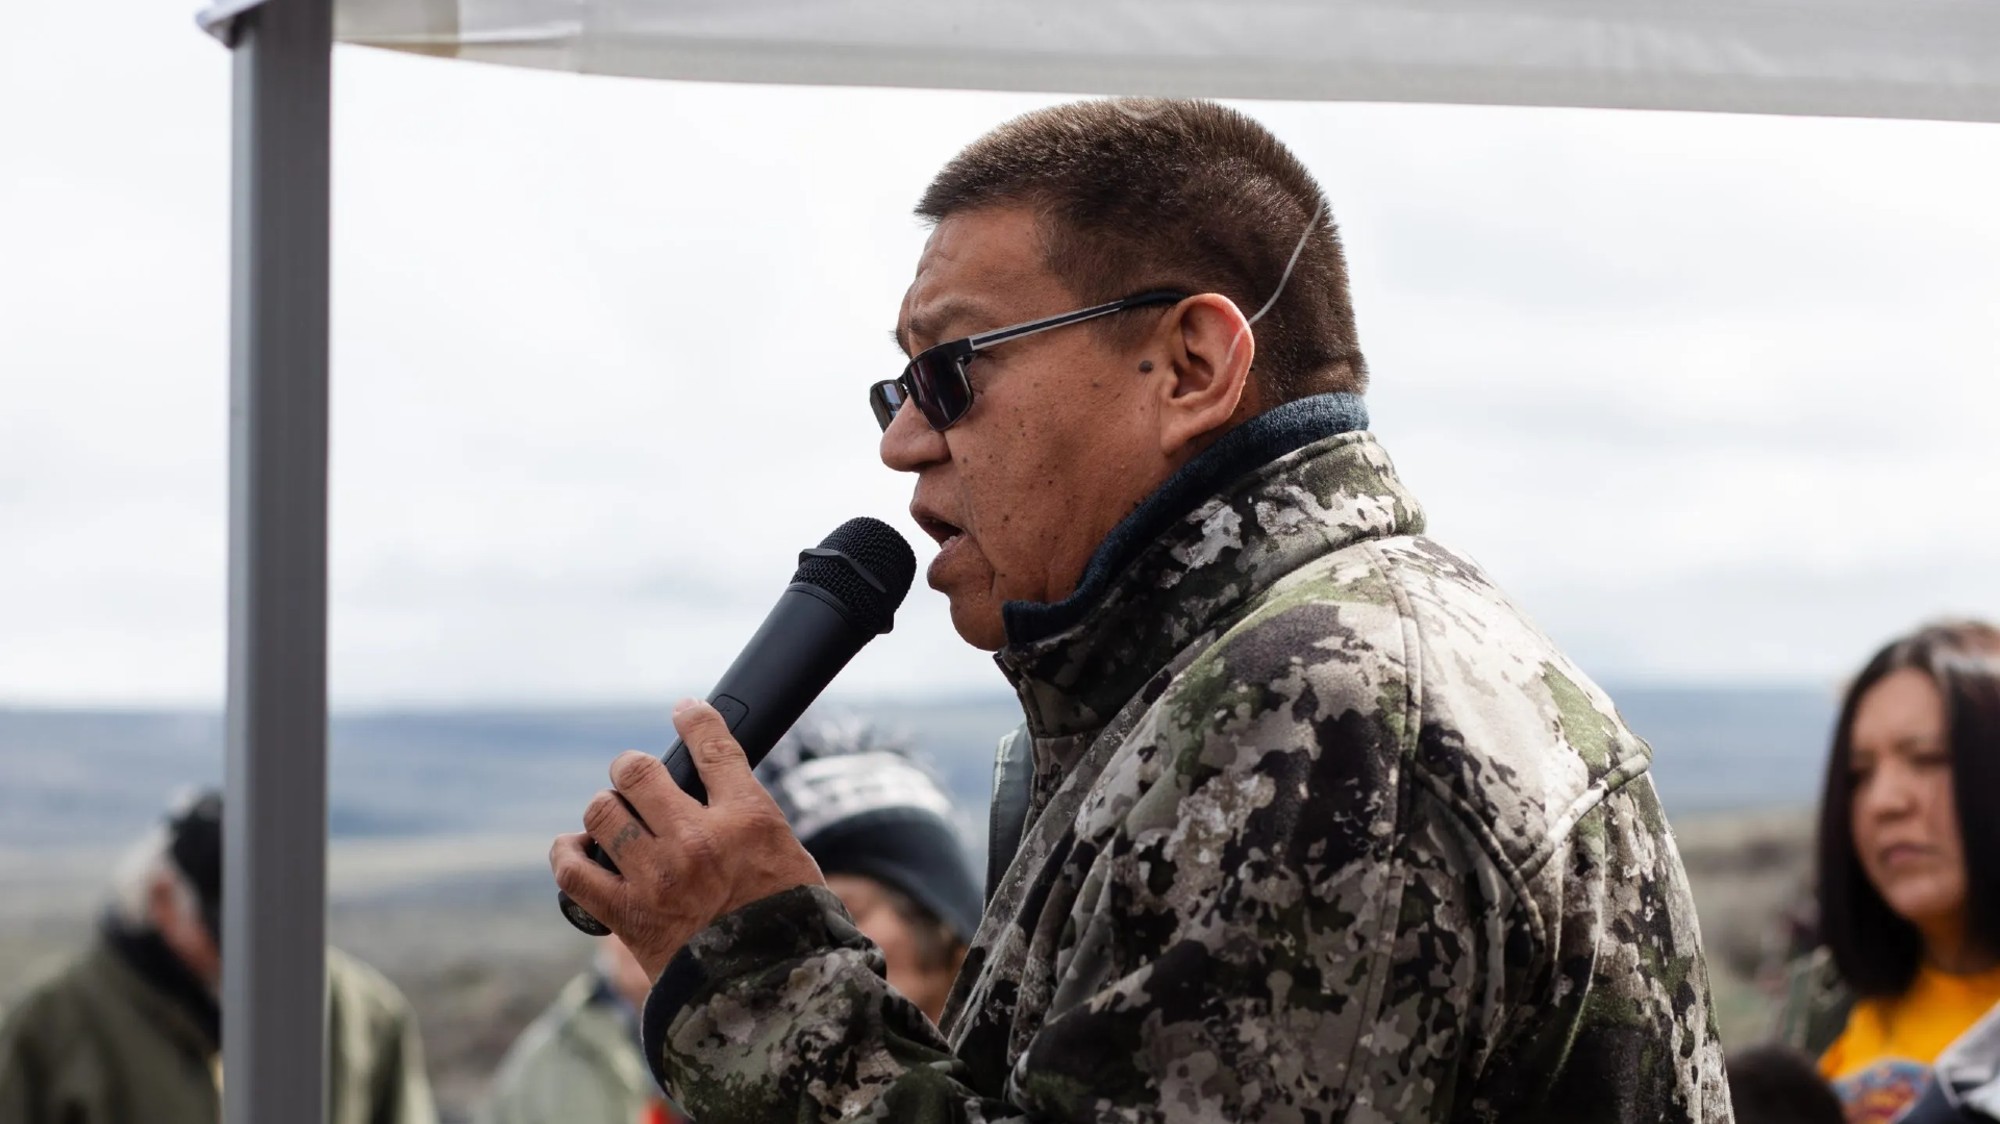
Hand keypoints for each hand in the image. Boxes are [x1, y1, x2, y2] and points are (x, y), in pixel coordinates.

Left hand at [549, 699, 823, 978]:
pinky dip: (568, 854)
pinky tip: (577, 851)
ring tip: (615, 821)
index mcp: (747, 820)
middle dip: (632, 769)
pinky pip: (573, 871)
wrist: (771, 997)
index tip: (686, 711)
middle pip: (638, 771)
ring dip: (606, 810)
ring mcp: (656, 877)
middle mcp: (696, 840)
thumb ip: (750, 822)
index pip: (713, 746)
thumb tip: (717, 795)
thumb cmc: (790, 927)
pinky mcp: (626, 916)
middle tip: (638, 780)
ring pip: (602, 812)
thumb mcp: (789, 857)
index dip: (695, 719)